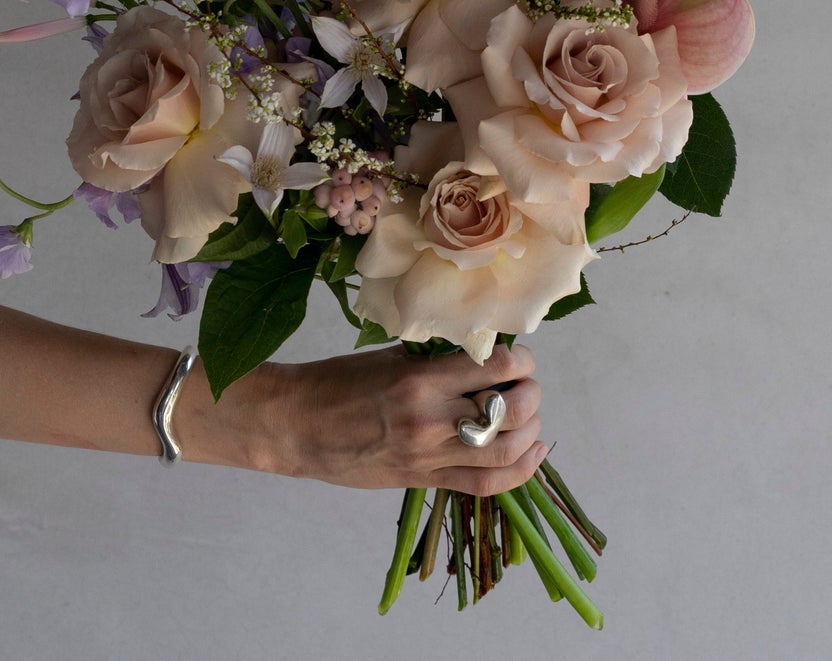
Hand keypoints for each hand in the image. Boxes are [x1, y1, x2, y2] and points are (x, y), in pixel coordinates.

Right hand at [178, 344, 544, 493]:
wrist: (298, 427)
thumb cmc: (338, 383)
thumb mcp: (388, 356)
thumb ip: (436, 356)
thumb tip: (481, 348)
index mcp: (420, 380)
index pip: (496, 367)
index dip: (520, 359)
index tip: (518, 354)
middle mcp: (431, 420)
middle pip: (511, 411)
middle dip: (530, 393)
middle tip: (525, 382)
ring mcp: (430, 457)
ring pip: (507, 450)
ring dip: (530, 430)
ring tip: (529, 414)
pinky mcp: (425, 481)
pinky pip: (487, 484)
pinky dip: (520, 471)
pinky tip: (533, 451)